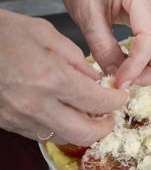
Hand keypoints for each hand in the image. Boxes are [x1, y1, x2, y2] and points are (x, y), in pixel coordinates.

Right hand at [0, 10, 126, 144]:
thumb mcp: (43, 32)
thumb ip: (75, 57)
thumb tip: (94, 78)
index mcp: (50, 78)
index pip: (98, 102)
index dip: (116, 101)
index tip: (120, 96)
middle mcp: (36, 104)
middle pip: (84, 133)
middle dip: (105, 126)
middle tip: (111, 114)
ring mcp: (19, 117)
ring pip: (63, 137)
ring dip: (82, 130)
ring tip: (88, 113)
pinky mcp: (7, 123)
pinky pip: (41, 133)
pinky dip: (59, 127)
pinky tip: (62, 112)